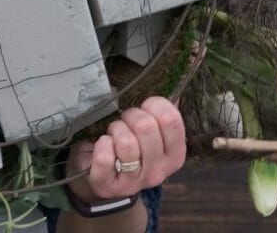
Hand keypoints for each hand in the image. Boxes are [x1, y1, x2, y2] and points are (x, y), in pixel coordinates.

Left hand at [66, 96, 185, 202]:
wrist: (103, 177)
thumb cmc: (129, 145)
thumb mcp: (151, 132)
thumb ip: (159, 114)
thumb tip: (169, 91)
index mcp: (174, 156)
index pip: (171, 120)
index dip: (153, 105)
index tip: (144, 108)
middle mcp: (159, 172)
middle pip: (146, 126)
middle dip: (130, 115)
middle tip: (125, 121)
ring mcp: (134, 182)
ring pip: (126, 142)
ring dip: (115, 129)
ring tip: (113, 133)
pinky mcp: (109, 186)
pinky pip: (105, 158)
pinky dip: (101, 145)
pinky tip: (103, 145)